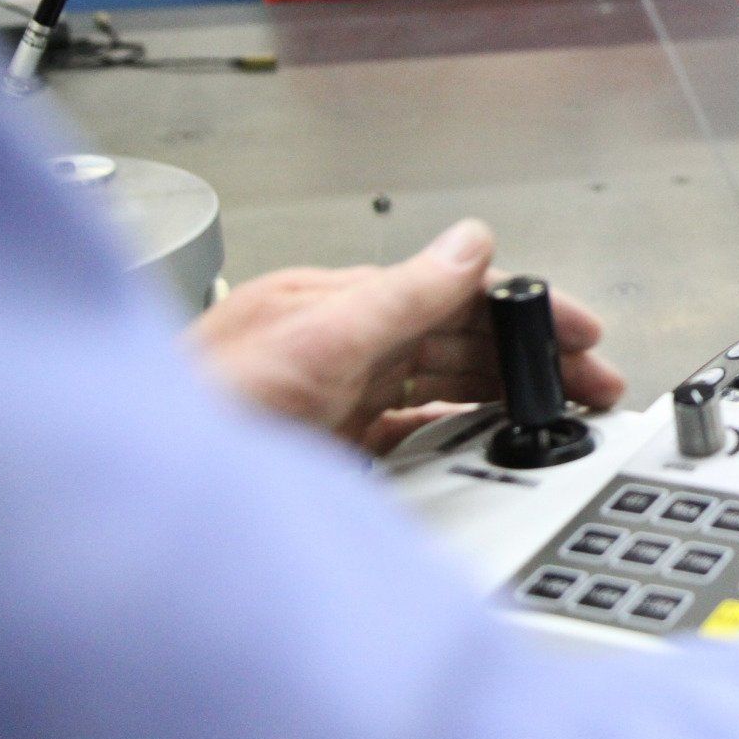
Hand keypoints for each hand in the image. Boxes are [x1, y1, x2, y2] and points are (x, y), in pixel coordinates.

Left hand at [189, 219, 625, 454]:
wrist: (143, 495)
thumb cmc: (203, 417)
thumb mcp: (318, 342)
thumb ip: (402, 294)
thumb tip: (471, 243)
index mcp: (336, 303)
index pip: (455, 292)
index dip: (525, 309)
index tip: (582, 331)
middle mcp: (339, 344)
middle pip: (458, 340)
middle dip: (533, 355)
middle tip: (595, 381)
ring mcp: (334, 397)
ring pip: (443, 386)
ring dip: (506, 394)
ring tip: (560, 410)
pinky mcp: (329, 448)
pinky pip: (414, 433)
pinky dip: (460, 433)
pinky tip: (487, 441)